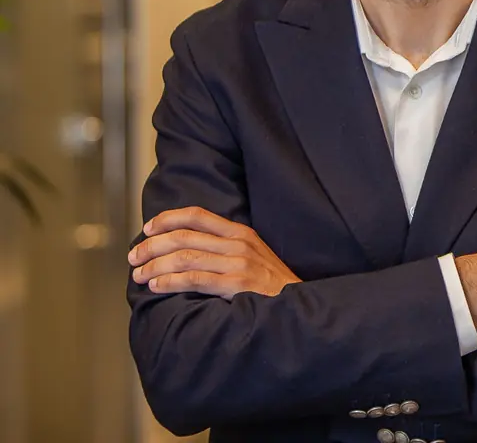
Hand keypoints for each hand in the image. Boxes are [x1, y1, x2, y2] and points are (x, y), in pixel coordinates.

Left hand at [129, 206, 300, 299]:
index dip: (168, 219)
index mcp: (241, 233)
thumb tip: (185, 249)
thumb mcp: (253, 256)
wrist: (298, 305)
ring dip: (155, 266)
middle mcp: (238, 244)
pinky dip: (170, 282)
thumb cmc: (271, 285)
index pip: (198, 215)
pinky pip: (195, 279)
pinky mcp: (237, 285)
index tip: (148, 229)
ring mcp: (238, 264)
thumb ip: (225, 249)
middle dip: (152, 246)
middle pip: (184, 236)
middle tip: (134, 257)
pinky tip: (156, 286)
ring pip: (185, 257)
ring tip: (139, 275)